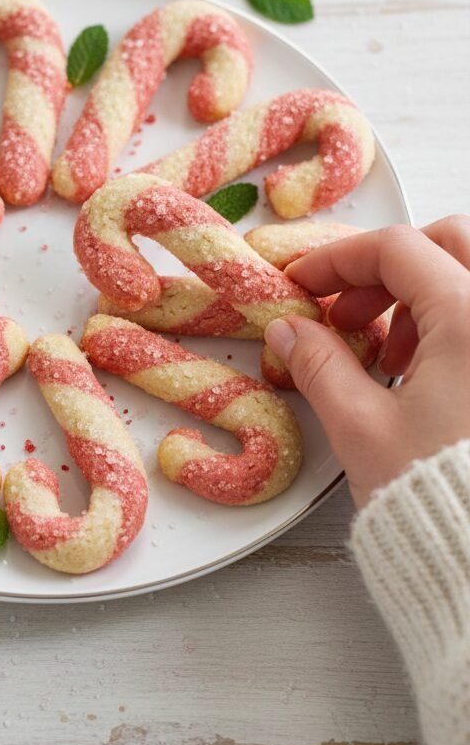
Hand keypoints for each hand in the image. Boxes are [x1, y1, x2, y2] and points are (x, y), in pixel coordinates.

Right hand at [263, 217, 469, 508]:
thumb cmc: (439, 501)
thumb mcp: (361, 428)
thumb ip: (319, 364)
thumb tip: (291, 332)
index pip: (397, 249)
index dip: (338, 260)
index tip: (305, 284)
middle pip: (449, 243)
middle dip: (391, 266)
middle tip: (350, 309)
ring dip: (425, 295)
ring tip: (388, 352)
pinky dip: (455, 324)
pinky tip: (426, 375)